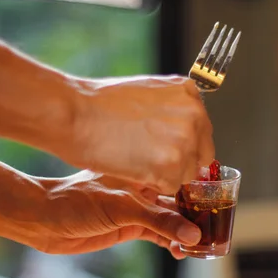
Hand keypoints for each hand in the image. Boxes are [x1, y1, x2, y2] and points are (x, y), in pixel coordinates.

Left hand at [29, 171, 200, 258]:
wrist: (42, 219)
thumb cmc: (75, 200)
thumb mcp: (122, 207)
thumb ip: (159, 220)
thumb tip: (193, 234)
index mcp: (143, 170)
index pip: (179, 177)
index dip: (200, 191)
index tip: (220, 205)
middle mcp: (144, 187)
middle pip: (180, 199)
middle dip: (198, 214)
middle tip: (217, 230)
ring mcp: (137, 207)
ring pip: (171, 219)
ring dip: (186, 231)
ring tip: (202, 246)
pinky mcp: (130, 226)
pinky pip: (158, 234)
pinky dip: (171, 242)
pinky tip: (182, 251)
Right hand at [60, 75, 214, 194]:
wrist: (74, 114)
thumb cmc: (100, 104)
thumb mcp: (149, 91)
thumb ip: (174, 109)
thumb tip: (188, 131)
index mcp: (190, 93)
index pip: (202, 132)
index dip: (183, 145)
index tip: (163, 148)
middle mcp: (194, 115)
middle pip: (201, 155)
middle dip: (179, 161)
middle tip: (148, 157)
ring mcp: (185, 140)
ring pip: (187, 174)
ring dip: (166, 174)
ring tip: (136, 158)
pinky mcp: (171, 165)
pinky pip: (171, 187)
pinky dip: (153, 184)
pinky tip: (133, 166)